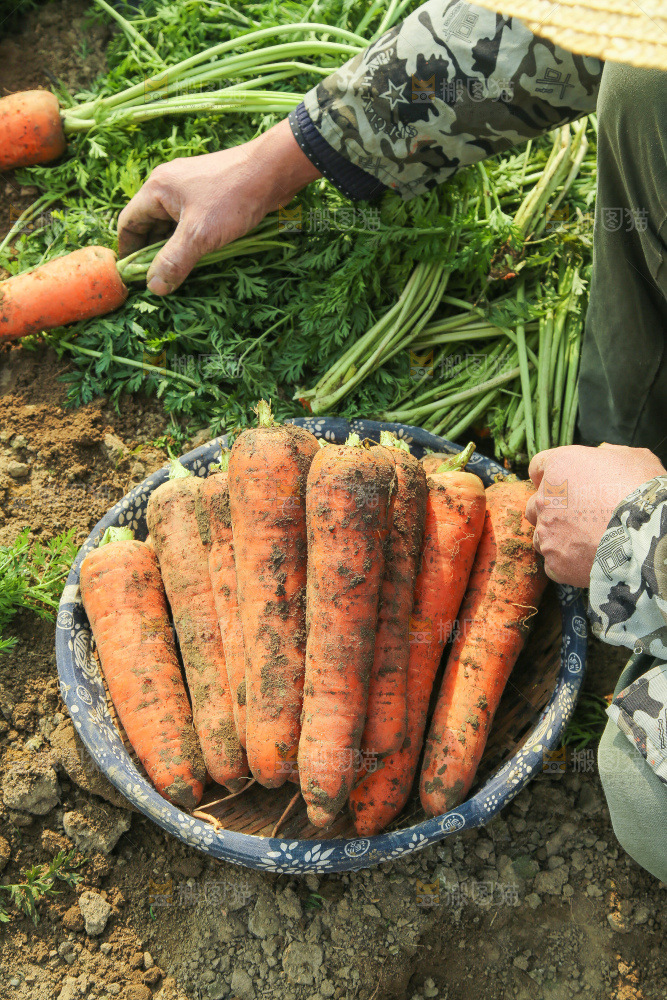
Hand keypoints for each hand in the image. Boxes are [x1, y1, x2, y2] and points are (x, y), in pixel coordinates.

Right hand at [117, 118, 321, 294]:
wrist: (273, 170)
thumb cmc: (233, 198)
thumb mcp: (199, 235)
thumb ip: (174, 261)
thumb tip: (154, 287)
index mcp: (157, 189)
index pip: (129, 223)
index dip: (128, 251)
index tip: (134, 277)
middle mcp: (169, 186)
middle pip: (149, 224)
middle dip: (152, 253)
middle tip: (158, 281)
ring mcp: (190, 189)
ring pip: (171, 224)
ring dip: (173, 248)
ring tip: (177, 274)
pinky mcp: (210, 195)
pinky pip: (190, 221)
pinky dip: (189, 240)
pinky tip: (198, 257)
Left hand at [525, 444, 665, 586]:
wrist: (648, 535)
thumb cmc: (642, 492)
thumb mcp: (633, 458)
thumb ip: (609, 454)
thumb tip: (602, 454)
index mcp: (559, 467)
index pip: (538, 467)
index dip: (549, 476)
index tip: (560, 485)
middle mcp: (545, 499)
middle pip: (536, 504)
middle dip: (551, 509)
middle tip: (577, 517)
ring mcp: (547, 533)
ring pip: (541, 536)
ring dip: (557, 538)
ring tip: (585, 542)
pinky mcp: (555, 562)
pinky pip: (554, 564)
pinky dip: (568, 563)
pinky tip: (588, 560)